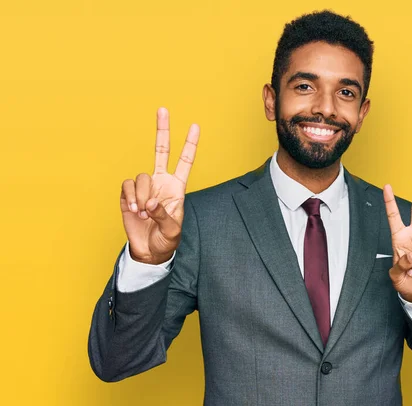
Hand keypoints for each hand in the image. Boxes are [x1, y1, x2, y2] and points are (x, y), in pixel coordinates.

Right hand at [120, 107, 199, 264]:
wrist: (149, 250)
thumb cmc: (166, 240)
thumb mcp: (172, 231)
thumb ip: (164, 216)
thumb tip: (150, 203)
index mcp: (177, 187)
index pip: (185, 161)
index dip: (190, 145)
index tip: (195, 126)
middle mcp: (160, 182)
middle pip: (161, 151)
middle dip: (162, 130)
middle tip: (163, 109)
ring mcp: (144, 187)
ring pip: (141, 176)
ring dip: (142, 196)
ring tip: (144, 213)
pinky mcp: (128, 194)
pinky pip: (127, 186)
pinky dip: (130, 198)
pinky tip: (134, 211)